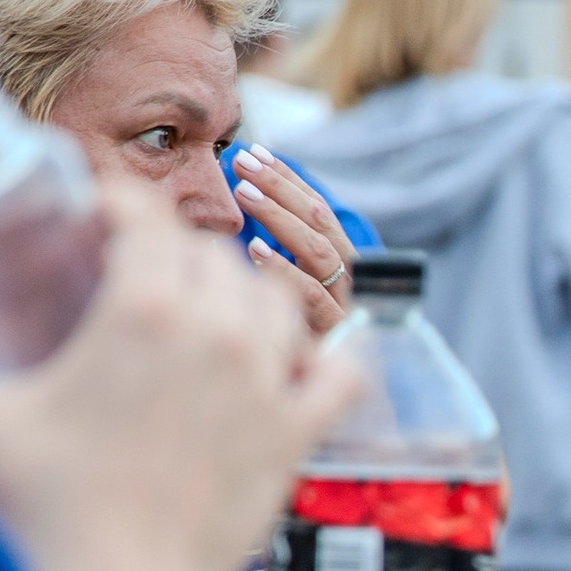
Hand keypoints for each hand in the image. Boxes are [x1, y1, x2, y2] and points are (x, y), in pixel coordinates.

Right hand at [0, 180, 360, 570]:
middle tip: (145, 277)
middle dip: (175, 255)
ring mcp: (266, 383)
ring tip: (214, 315)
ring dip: (245, 297)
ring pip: (274, 302)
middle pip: (211, 257)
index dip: (122, 206)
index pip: (147, 219)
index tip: (104, 218)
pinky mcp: (296, 434)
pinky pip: (341, 374)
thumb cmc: (50, 506)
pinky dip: (331, 359)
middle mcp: (217, 334)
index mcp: (143, 311)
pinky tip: (306, 361)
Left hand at [231, 144, 356, 335]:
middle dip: (283, 189)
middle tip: (243, 164)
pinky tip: (254, 250)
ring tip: (245, 195)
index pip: (317, 210)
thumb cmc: (266, 353)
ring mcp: (341, 312)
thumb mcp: (268, 299)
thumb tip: (224, 204)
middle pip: (322, 223)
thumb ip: (262, 255)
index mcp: (334, 268)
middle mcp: (345, 286)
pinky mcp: (331, 341)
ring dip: (283, 217)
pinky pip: (313, 299)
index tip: (256, 151)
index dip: (289, 180)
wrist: (290, 418)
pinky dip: (285, 271)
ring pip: (322, 253)